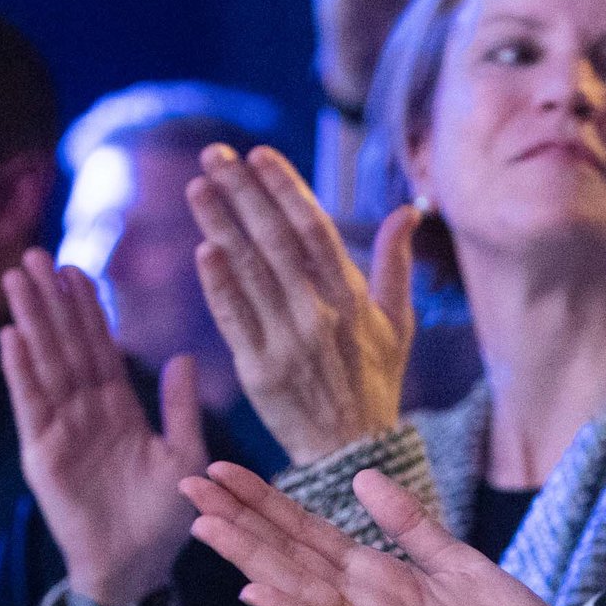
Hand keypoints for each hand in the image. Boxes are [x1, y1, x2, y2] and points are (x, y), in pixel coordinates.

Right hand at [0, 251, 206, 605]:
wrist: (136, 568)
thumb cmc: (166, 519)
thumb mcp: (187, 458)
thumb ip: (182, 409)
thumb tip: (186, 357)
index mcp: (119, 409)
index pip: (100, 347)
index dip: (87, 309)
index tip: (76, 268)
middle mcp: (86, 412)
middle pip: (65, 344)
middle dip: (49, 300)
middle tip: (34, 254)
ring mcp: (61, 430)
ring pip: (44, 364)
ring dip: (30, 321)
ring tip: (16, 279)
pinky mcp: (43, 454)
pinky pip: (31, 405)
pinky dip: (21, 371)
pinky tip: (12, 336)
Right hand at [181, 460, 595, 605]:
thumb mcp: (459, 564)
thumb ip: (411, 526)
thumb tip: (360, 478)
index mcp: (381, 577)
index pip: (309, 533)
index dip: (266, 502)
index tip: (221, 470)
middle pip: (291, 556)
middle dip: (241, 521)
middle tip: (188, 484)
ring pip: (302, 593)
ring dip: (255, 560)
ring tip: (209, 527)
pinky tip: (263, 593)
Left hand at [190, 145, 414, 464]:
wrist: (352, 451)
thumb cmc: (374, 383)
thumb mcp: (397, 323)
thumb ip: (395, 264)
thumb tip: (408, 211)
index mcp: (352, 299)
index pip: (315, 230)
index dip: (286, 190)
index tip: (259, 154)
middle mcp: (320, 315)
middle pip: (276, 242)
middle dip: (244, 194)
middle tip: (215, 153)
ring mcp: (288, 342)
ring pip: (250, 274)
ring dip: (222, 226)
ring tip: (198, 187)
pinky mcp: (259, 370)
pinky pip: (235, 319)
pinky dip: (219, 286)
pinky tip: (202, 251)